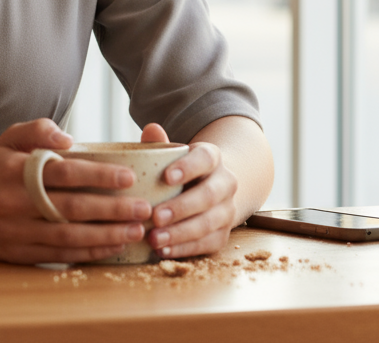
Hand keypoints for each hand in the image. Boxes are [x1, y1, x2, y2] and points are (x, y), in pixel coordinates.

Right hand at [0, 119, 152, 263]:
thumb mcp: (8, 139)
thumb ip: (37, 129)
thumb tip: (68, 138)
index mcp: (15, 171)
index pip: (62, 173)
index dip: (97, 175)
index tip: (128, 177)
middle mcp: (15, 203)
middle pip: (71, 208)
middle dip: (112, 210)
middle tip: (144, 209)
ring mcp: (17, 232)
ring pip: (68, 237)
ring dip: (106, 236)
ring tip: (135, 230)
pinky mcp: (18, 255)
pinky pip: (59, 256)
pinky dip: (88, 253)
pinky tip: (111, 247)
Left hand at [140, 122, 238, 257]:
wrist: (208, 187)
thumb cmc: (179, 169)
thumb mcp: (172, 154)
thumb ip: (160, 144)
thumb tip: (151, 129)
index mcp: (213, 157)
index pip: (204, 159)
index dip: (187, 167)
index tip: (166, 177)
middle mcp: (225, 183)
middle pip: (208, 196)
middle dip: (181, 208)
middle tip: (155, 216)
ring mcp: (228, 211)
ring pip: (209, 223)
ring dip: (180, 233)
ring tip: (154, 238)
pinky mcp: (223, 234)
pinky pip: (207, 244)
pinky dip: (184, 249)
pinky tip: (162, 251)